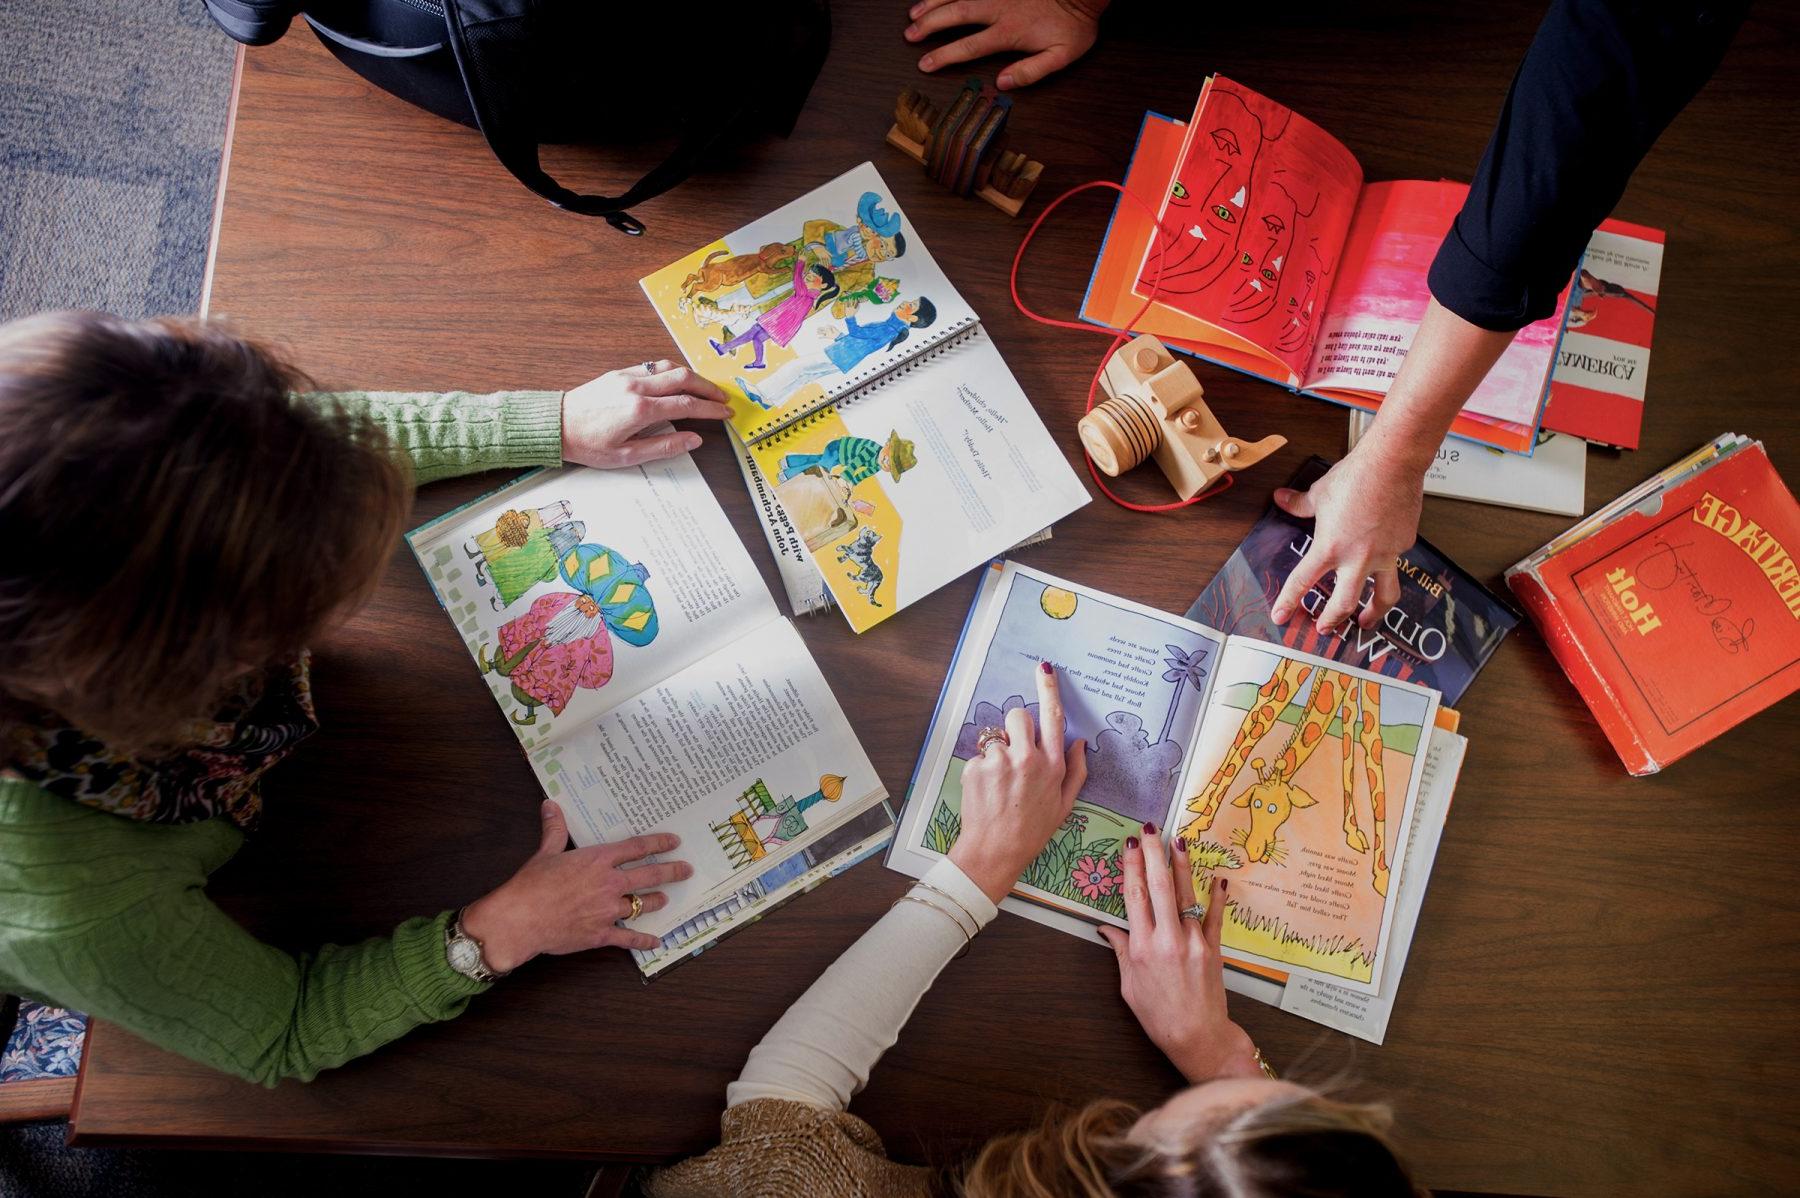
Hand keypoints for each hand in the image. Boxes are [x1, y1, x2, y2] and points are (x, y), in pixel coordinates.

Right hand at [461, 801, 693, 971]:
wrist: (520, 918)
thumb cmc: (531, 885)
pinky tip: (655, 942)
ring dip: (656, 902)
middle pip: (649, 876)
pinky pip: (628, 938)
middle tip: (686, 870)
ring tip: (666, 900)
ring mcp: (608, 910)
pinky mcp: (601, 934)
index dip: (659, 843)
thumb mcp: (545, 853)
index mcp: (598, 860)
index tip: (674, 841)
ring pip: (643, 905)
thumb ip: (554, 830)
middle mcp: (609, 883)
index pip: (637, 848)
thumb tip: (551, 805)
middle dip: (672, 872)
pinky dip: (643, 940)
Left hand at [562, 361, 730, 468]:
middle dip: (708, 387)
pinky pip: (653, 366)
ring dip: (692, 376)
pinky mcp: (619, 373)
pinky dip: (672, 371)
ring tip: (705, 388)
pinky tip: (678, 381)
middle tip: (723, 398)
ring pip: (669, 367)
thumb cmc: (588, 445)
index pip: (686, 405)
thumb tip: (694, 440)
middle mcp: (636, 388)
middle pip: (684, 379)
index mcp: (640, 411)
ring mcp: (627, 376)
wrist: (556, 425)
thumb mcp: (626, 456)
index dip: (710, 409)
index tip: (725, 413)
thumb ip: (663, 447)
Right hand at [905, 0, 1106, 90]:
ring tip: (914, 12)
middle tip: (910, 35)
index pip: (969, 46)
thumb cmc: (1075, 24)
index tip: (925, 64)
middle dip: (930, 25)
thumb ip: (1030, 71)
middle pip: (956, 15)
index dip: (944, 56)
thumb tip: (1002, 81)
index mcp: (1009, 31)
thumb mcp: (1061, 56)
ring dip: (934, 2)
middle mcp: (998, 7)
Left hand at [949, 662, 1088, 902]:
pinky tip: (987, 792)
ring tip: (1000, 783)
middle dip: (1016, 727)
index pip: (1053, 717)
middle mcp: (1027, 758)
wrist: (995, 851)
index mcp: (1052, 765)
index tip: (1044, 668)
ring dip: (998, 753)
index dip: (1049, 689)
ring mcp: (999, 762)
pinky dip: (982, 770)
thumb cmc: (1032, 830)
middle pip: (1018, 716)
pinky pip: (979, 757)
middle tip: (1015, 750)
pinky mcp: (975, 768)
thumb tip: (1079, 743)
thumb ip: (1075, 771)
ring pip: (996, 738)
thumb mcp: (1064, 805)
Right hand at [1098, 830, 1259, 1082]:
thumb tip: (1106, 928)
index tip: (1129, 844)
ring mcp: (1193, 942)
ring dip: (1181, 865)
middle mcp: (1167, 939)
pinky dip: (1216, 897)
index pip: (1134, 896)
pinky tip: (1218, 878)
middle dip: (1153, 854)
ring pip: (1186, 895)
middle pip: (1158, 887)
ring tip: (1178, 840)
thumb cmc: (1158, 1015)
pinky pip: (1215, 917)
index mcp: (1141, 946)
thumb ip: (1120, 951)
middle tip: (1150, 829)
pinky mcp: (1214, 949)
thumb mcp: (1129, 985)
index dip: (1131, 866)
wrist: (1196, 1036)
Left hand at [1268, 446, 1425, 632]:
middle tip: (1325, 629)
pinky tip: (1383, 559)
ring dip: (1373, 614)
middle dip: (1332, 620)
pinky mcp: (1404, 545)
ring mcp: (1384, 554)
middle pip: (1344, 604)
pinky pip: (1395, 562)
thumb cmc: (1355, 476)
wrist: (1392, 463)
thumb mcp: (1320, 493)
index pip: (1302, 582)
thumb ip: (1299, 504)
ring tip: (1366, 622)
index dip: (1289, 602)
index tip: (1281, 617)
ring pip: (1383, 596)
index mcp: (1329, 547)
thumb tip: (1280, 499)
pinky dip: (1387, 565)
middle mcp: (1357, 558)